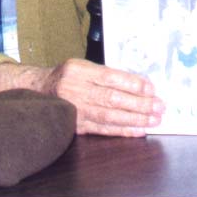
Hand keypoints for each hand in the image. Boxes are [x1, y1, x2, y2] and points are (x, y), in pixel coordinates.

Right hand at [0, 59, 164, 136]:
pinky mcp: (76, 126)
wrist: (37, 90)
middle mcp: (75, 89)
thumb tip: (138, 85)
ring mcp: (75, 109)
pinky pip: (103, 129)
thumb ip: (105, 74)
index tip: (150, 88)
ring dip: (135, 119)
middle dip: (139, 103)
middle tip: (159, 106)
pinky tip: (139, 130)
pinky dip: (123, 131)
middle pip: (112, 98)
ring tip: (154, 119)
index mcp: (77, 70)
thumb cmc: (66, 76)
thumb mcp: (81, 66)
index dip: (132, 84)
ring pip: (109, 116)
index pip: (109, 77)